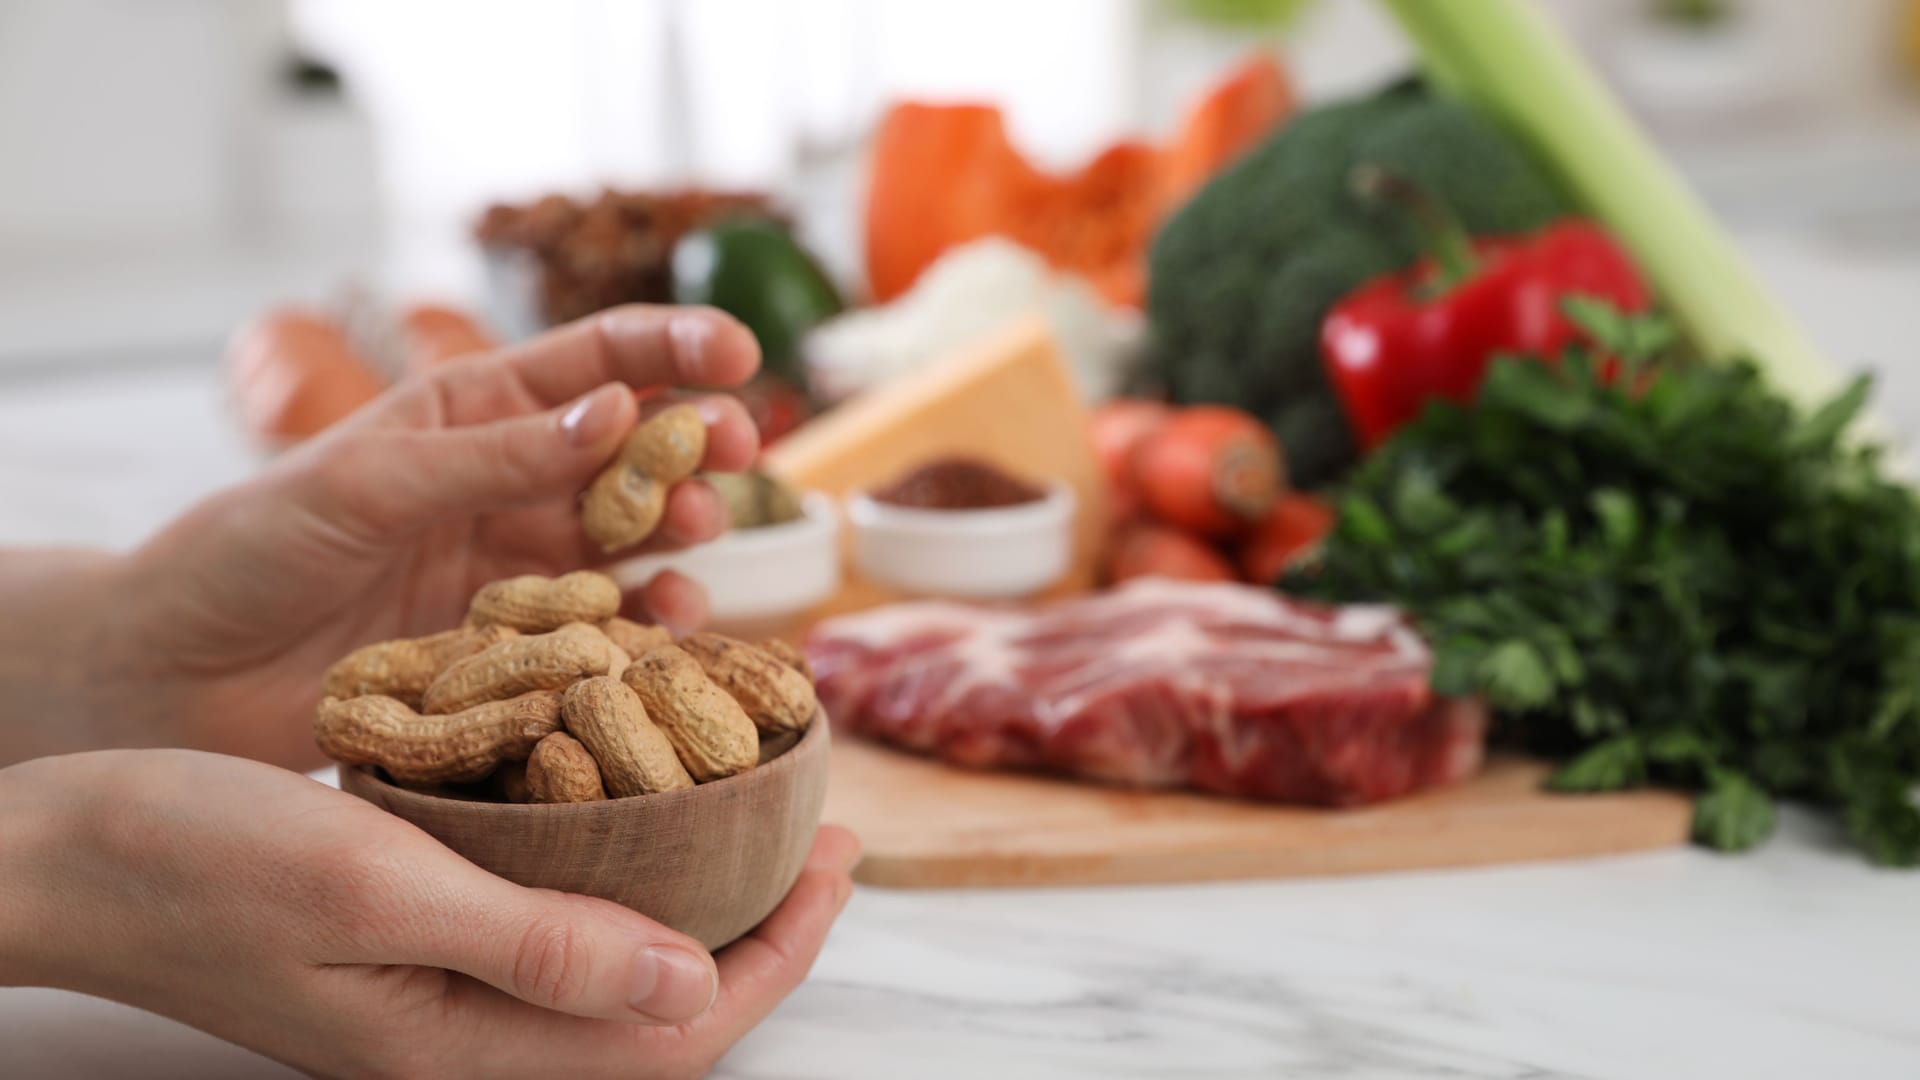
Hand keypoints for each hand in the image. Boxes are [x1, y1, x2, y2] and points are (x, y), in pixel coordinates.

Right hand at [1, 749, 858, 1078]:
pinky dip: (615, 863)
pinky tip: (632, 793)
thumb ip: (535, 946)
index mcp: (464, 1048)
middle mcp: (464, 1036)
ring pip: (613, 959)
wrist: (63, 851)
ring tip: (755, 805)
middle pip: (660, 1004)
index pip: (674, 1033)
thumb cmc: (196, 862)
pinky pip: (550, 917)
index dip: (780, 951)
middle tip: (823, 820)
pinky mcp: (413, 942)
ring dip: (696, 891)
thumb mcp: (376, 889)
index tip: (844, 848)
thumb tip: (688, 985)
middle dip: (760, 924)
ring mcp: (438, 993)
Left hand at [116, 305, 762, 768]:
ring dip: (681, 532)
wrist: (178, 674)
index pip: (595, 359)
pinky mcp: (513, 646)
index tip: (743, 354)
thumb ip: (493, 455)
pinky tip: (670, 625)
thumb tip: (617, 409)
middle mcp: (505, 481)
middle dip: (697, 443)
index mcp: (469, 411)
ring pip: (632, 537)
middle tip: (738, 456)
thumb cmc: (249, 552)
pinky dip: (647, 623)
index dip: (675, 346)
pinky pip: (604, 625)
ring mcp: (513, 564)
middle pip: (634, 449)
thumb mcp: (366, 485)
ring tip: (699, 543)